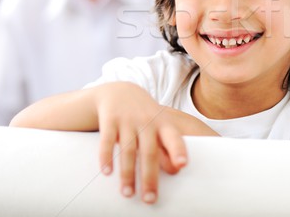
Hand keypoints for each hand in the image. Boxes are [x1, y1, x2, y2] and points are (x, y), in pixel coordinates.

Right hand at [94, 82, 217, 203]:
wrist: (120, 91)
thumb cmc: (145, 116)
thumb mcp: (158, 127)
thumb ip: (167, 147)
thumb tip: (177, 170)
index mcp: (162, 124)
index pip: (173, 138)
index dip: (178, 150)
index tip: (182, 164)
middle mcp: (146, 121)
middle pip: (149, 152)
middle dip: (150, 177)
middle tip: (150, 199)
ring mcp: (127, 119)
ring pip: (128, 150)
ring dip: (127, 173)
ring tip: (128, 193)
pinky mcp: (109, 119)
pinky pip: (107, 141)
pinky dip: (106, 157)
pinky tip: (106, 172)